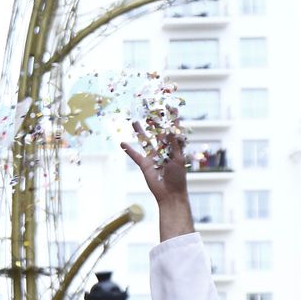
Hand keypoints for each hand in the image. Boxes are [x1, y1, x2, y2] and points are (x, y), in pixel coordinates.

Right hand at [121, 121, 193, 240]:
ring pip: (144, 141)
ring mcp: (152, 156)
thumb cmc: (178, 177)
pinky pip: (135, 156)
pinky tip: (122, 143)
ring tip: (134, 121)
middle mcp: (162, 150)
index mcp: (173, 147)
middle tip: (148, 109)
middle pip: (156, 132)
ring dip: (139, 132)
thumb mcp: (178, 158)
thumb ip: (173, 143)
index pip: (172, 130)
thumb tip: (170, 129)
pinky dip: (129, 150)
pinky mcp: (144, 165)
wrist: (170, 193)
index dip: (171, 119)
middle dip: (153, 122)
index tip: (170, 106)